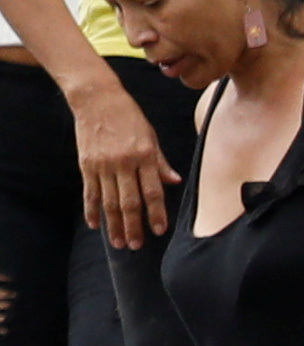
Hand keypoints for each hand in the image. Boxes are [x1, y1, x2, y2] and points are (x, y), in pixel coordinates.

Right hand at [68, 103, 163, 246]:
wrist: (97, 100)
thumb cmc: (130, 118)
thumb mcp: (151, 136)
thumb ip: (161, 162)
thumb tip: (174, 182)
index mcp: (143, 156)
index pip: (152, 192)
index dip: (156, 214)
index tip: (159, 231)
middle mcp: (122, 163)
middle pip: (129, 202)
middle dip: (134, 226)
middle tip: (137, 245)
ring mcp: (102, 165)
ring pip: (109, 201)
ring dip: (113, 224)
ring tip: (119, 242)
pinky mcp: (86, 164)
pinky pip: (90, 191)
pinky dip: (92, 209)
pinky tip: (95, 224)